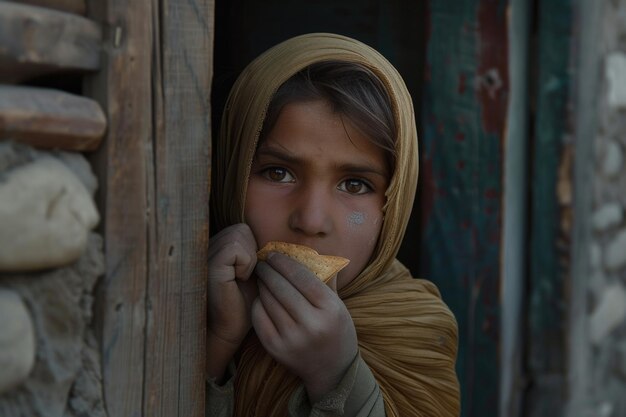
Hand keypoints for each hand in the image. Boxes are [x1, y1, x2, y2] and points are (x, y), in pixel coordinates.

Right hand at [207, 223, 257, 380]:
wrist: (230, 328)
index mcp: (217, 247)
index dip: (253, 248)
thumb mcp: (256, 272)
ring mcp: (206, 255)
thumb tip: (286, 235)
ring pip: (239, 234)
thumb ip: (258, 252)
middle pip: (242, 229)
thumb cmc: (246, 302)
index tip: (251, 272)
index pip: (243, 229)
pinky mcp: (210, 265)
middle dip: (252, 251)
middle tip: (247, 275)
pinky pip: (235, 248)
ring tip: (243, 277)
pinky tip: (240, 279)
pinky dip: (245, 263)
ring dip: (250, 258)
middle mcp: (208, 247)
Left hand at [252, 253, 357, 402]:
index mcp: (330, 309)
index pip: (302, 277)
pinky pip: (260, 318)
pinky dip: (258, 304)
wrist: (332, 370)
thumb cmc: (336, 330)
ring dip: (262, 285)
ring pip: (269, 302)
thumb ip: (325, 280)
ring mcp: (292, 338)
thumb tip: (309, 253)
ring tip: (261, 277)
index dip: (285, 263)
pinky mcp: (276, 349)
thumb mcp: (338, 305)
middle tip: (262, 262)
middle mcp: (311, 324)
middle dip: (269, 271)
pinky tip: (260, 296)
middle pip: (282, 288)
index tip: (274, 254)